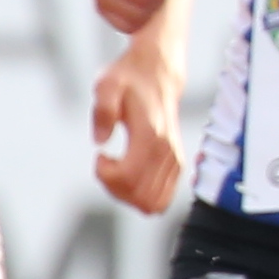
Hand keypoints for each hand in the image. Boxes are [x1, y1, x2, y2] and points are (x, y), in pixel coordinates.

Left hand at [90, 51, 185, 215]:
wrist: (158, 74)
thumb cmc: (129, 80)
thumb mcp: (106, 85)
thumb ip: (103, 109)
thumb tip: (100, 141)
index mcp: (150, 134)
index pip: (127, 177)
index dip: (105, 175)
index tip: (100, 155)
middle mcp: (167, 151)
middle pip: (138, 196)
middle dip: (114, 187)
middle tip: (107, 165)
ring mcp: (175, 161)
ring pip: (151, 203)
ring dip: (127, 194)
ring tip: (118, 171)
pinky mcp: (177, 166)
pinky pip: (162, 200)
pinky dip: (141, 196)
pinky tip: (131, 175)